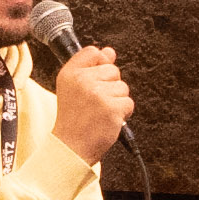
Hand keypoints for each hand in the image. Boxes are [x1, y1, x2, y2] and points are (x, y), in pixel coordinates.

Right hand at [48, 43, 132, 164]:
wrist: (71, 147)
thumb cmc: (73, 120)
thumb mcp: (72, 88)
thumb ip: (90, 67)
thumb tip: (110, 51)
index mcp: (70, 73)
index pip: (93, 52)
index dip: (100, 64)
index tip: (96, 80)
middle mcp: (83, 80)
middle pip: (112, 70)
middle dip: (110, 86)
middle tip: (95, 104)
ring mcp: (98, 94)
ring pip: (123, 87)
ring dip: (117, 101)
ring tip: (101, 113)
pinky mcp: (111, 108)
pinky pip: (128, 103)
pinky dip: (123, 113)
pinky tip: (108, 120)